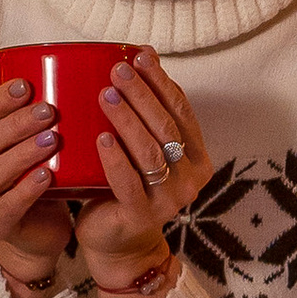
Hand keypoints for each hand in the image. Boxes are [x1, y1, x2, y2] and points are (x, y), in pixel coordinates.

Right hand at [0, 67, 71, 283]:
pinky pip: (9, 205)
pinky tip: (47, 175)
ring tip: (52, 139)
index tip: (26, 85)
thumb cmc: (27, 176)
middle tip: (47, 110)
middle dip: (16, 124)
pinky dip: (27, 189)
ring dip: (23, 153)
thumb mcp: (14, 141)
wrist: (37, 230)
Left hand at [74, 49, 209, 295]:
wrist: (116, 242)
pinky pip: (129, 183)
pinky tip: (101, 138)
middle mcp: (190, 178)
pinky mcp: (142, 216)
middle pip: (167, 127)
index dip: (162, 81)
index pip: (182, 110)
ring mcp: (169, 200)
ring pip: (150, 152)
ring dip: (128, 120)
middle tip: (117, 70)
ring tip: (106, 95)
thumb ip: (144, 115)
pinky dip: (115, 158)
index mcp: (195, 156)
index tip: (140, 55)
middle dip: (142, 94)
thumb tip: (136, 56)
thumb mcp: (140, 149)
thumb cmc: (125, 186)